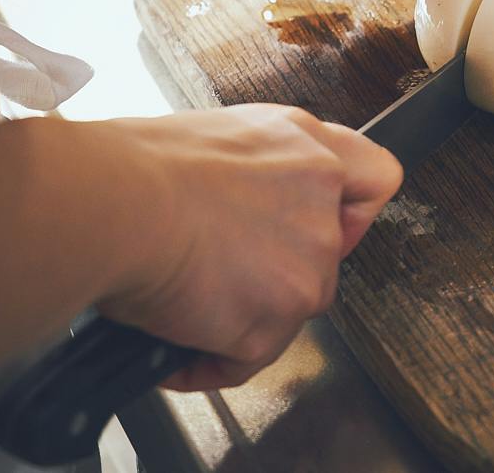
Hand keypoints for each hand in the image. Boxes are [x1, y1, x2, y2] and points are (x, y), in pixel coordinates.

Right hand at [96, 105, 401, 390]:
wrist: (116, 203)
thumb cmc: (144, 164)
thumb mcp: (226, 135)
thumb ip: (268, 167)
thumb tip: (253, 199)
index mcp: (310, 148)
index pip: (377, 179)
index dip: (353, 208)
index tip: (326, 220)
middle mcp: (322, 201)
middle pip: (329, 254)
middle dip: (282, 269)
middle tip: (227, 268)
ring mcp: (308, 261)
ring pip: (293, 305)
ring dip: (248, 312)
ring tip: (190, 300)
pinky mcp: (279, 316)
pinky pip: (250, 356)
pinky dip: (213, 358)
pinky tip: (177, 339)